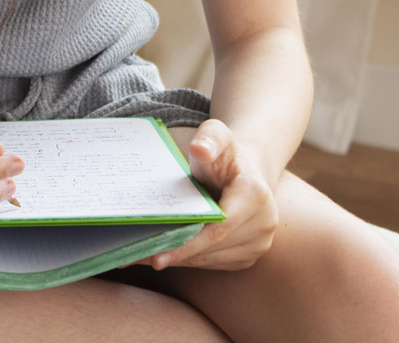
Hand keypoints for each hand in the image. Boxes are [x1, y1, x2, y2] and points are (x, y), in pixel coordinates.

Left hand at [132, 119, 280, 270]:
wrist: (247, 171)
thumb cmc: (225, 154)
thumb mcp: (217, 135)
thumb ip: (209, 138)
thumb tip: (200, 149)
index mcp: (255, 197)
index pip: (217, 228)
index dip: (187, 244)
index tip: (158, 255)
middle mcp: (263, 224)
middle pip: (211, 248)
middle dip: (174, 254)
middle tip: (134, 256)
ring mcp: (259, 244)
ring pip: (210, 260)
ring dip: (177, 260)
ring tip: (141, 257)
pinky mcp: (249, 256)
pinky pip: (213, 263)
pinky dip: (188, 260)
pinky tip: (164, 254)